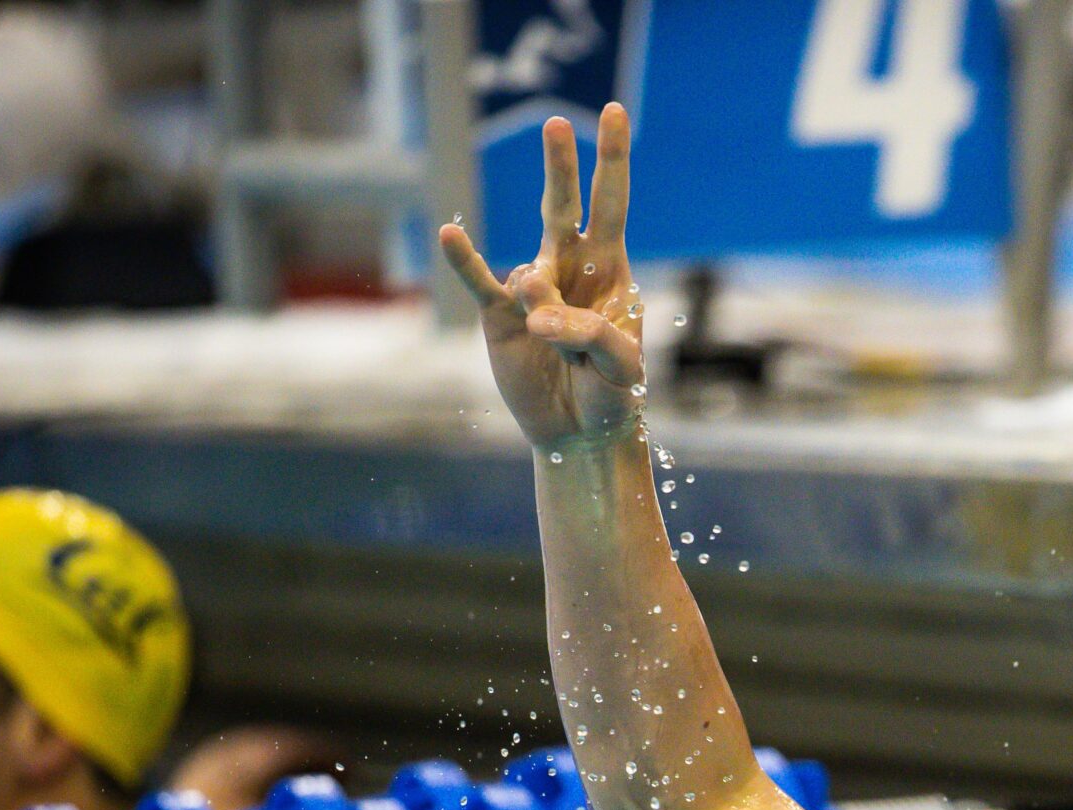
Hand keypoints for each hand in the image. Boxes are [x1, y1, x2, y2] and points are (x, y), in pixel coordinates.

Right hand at [439, 104, 645, 453]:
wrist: (580, 434)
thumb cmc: (613, 394)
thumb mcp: (622, 366)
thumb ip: (589, 332)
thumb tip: (534, 309)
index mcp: (610, 271)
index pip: (610, 205)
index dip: (611, 160)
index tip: (613, 112)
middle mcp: (569, 270)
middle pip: (562, 206)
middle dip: (562, 167)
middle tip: (556, 123)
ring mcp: (532, 291)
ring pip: (532, 272)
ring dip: (543, 305)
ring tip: (552, 340)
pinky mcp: (500, 317)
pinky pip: (481, 283)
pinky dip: (466, 261)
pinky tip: (450, 235)